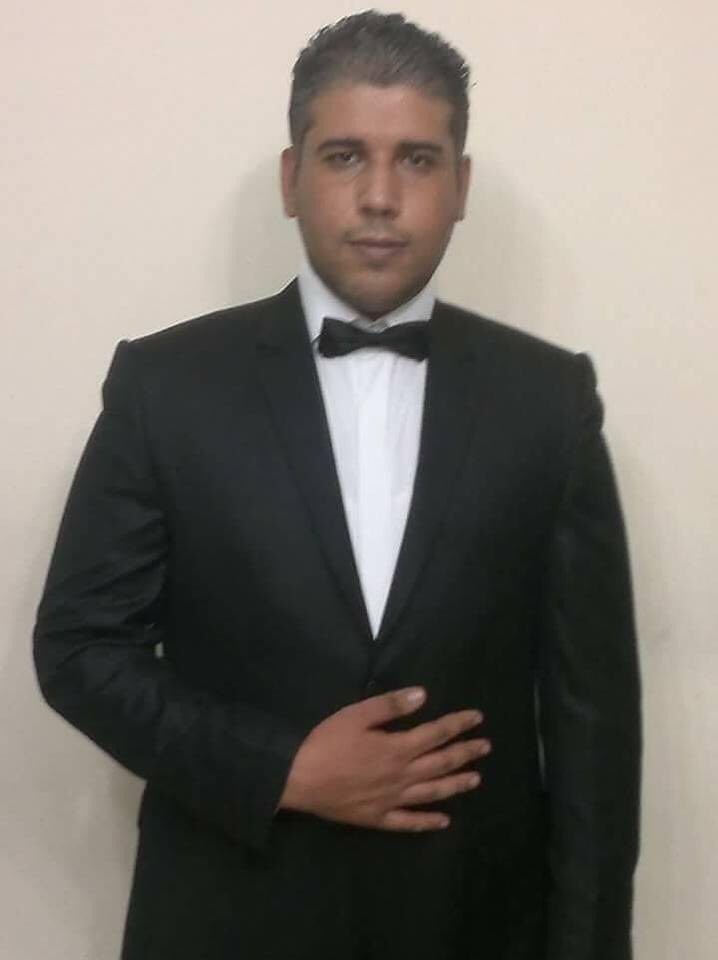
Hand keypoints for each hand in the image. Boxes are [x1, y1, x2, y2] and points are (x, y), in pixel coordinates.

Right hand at [279, 687, 489, 831]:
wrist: (298, 778)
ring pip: (432, 793)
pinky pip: (409, 822)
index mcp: (397, 748)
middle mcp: (401, 775)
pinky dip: (428, 822)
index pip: (436, 734)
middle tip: (486, 747)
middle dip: (465, 753)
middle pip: (441, 763)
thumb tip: (423, 695)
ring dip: (456, 785)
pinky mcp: (378, 818)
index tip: (477, 718)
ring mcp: (392, 800)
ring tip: (476, 779)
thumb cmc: (326, 742)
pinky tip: (444, 821)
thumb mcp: (356, 715)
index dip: (458, 725)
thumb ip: (390, 706)